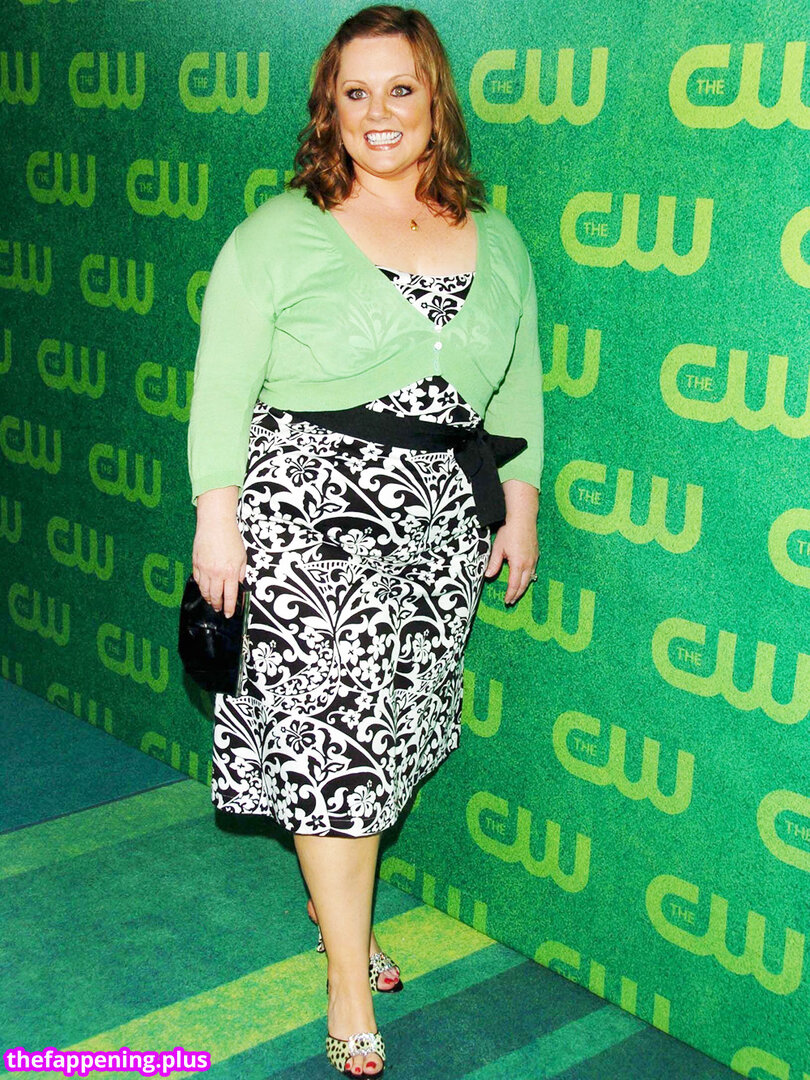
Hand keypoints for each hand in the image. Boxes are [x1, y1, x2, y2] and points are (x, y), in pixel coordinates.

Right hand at [192, 487, 245, 618]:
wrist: (215, 523)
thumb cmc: (231, 538)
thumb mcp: (242, 557)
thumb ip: (240, 573)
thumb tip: (238, 586)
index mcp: (230, 572)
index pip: (230, 596)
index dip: (229, 608)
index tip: (229, 614)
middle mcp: (216, 573)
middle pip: (215, 596)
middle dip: (217, 605)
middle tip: (219, 609)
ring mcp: (204, 569)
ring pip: (204, 590)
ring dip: (208, 598)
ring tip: (211, 601)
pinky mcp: (195, 563)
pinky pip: (197, 580)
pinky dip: (200, 586)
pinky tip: (204, 588)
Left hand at [483, 480, 539, 604]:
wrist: (523, 518)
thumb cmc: (509, 531)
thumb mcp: (498, 548)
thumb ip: (494, 563)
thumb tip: (488, 576)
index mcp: (518, 564)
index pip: (514, 584)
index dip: (510, 594)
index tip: (506, 601)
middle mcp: (528, 563)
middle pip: (524, 584)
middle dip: (517, 594)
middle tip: (511, 601)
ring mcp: (534, 559)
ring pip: (530, 578)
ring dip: (523, 587)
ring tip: (517, 593)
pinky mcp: (536, 554)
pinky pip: (533, 570)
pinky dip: (528, 578)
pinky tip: (524, 579)